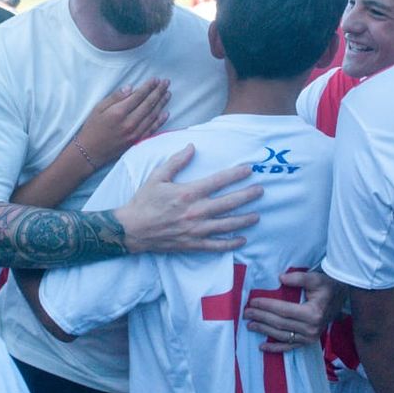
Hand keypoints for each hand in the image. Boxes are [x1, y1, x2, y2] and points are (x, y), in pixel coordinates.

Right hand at [76, 79, 170, 167]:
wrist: (90, 152)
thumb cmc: (92, 128)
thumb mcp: (98, 108)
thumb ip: (115, 97)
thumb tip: (130, 87)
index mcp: (119, 112)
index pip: (138, 96)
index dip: (148, 86)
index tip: (155, 79)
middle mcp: (129, 123)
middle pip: (148, 104)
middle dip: (158, 92)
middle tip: (166, 83)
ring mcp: (134, 134)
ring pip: (153, 116)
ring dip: (162, 103)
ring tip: (168, 94)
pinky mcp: (136, 141)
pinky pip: (152, 129)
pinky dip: (160, 121)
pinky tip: (166, 113)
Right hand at [115, 144, 261, 253]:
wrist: (132, 229)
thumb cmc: (144, 201)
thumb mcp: (157, 177)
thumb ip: (176, 161)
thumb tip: (192, 146)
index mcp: (188, 193)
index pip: (218, 181)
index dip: (235, 175)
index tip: (249, 170)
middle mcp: (195, 211)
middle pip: (228, 203)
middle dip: (247, 196)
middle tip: (261, 191)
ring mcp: (195, 230)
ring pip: (226, 225)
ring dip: (244, 220)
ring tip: (257, 215)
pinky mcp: (193, 244)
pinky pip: (216, 245)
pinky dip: (230, 244)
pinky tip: (242, 240)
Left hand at [243, 270, 340, 352]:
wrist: (340, 296)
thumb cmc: (326, 285)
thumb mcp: (315, 278)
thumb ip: (298, 277)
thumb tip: (281, 278)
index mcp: (313, 313)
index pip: (283, 310)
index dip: (267, 306)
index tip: (252, 302)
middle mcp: (311, 329)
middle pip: (280, 323)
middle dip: (261, 318)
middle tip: (246, 313)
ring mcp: (310, 337)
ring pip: (282, 335)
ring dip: (264, 331)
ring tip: (250, 325)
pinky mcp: (308, 342)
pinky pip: (289, 347)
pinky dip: (275, 348)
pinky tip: (262, 346)